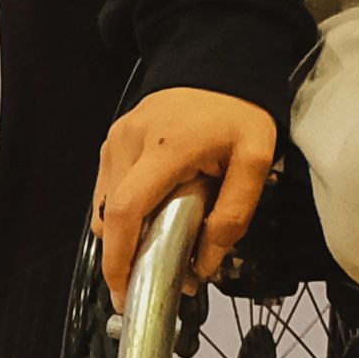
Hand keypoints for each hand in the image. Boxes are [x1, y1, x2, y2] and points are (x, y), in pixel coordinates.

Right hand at [95, 88, 284, 291]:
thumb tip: (205, 264)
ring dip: (124, 234)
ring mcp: (118, 137)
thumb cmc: (238, 111)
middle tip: (147, 280)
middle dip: (122, 257)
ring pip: (104, 206)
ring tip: (156, 245)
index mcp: (166, 148)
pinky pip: (108, 187)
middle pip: (110, 216)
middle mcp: (131, 141)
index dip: (120, 258)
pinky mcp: (115, 138)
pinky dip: (123, 211)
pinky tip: (151, 215)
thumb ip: (233, 216)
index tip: (124, 291)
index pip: (128, 212)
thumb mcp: (254, 162)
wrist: (221, 66)